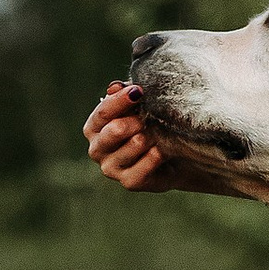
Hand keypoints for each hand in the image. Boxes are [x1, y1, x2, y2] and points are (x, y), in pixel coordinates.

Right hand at [81, 83, 229, 196]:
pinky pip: (143, 167)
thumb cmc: (150, 125)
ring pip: (133, 145)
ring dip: (150, 137)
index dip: (121, 100)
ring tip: (159, 133)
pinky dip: (155, 156)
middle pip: (113, 130)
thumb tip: (114, 87)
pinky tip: (162, 150)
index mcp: (95, 127)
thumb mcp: (139, 106)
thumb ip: (125, 95)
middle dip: (136, 121)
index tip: (139, 91)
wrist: (173, 157)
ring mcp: (111, 168)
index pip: (103, 113)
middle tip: (150, 118)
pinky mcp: (129, 182)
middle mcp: (97, 149)